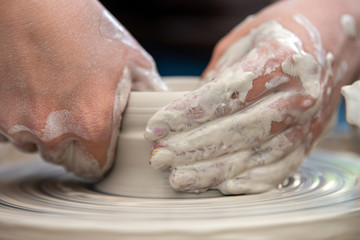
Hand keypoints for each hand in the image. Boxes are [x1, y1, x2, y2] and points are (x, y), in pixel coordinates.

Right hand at [0, 0, 164, 177]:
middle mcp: (53, 130)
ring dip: (49, 135)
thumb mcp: (128, 55)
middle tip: (81, 122)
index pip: (96, 167)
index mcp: (91, 120)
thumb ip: (147, 88)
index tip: (102, 149)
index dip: (102, 158)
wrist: (28, 4)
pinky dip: (25, 123)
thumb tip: (159, 104)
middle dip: (77, 148)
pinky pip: (14, 133)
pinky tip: (36, 97)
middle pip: (67, 161)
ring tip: (58, 103)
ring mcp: (20, 122)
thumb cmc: (78, 24)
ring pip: (39, 148)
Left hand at [145, 0, 359, 193]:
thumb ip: (219, 75)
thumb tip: (190, 112)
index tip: (156, 128)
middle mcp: (297, 93)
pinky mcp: (309, 139)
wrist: (333, 40)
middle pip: (236, 130)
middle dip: (192, 148)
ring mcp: (306, 121)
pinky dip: (250, 180)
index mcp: (279, 59)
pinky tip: (223, 185)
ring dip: (213, 171)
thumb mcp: (245, 40)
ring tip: (179, 178)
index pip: (223, 95)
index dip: (185, 115)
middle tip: (159, 157)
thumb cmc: (280, 35)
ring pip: (253, 155)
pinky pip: (280, 167)